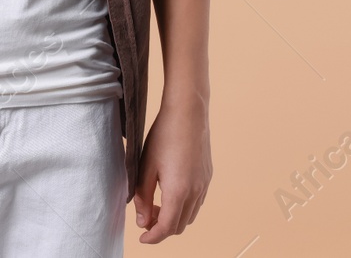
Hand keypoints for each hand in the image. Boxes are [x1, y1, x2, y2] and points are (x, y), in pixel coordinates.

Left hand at [132, 93, 211, 243]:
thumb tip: (142, 221)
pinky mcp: (208, 177)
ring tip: (156, 204)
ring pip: (189, 216)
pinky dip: (183, 207)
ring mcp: (204, 185)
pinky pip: (197, 202)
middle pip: (178, 226)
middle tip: (145, 217)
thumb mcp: (146, 166)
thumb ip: (143, 196)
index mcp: (178, 192)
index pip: (166, 228)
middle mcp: (195, 192)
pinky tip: (170, 193)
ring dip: (173, 218)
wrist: (188, 112)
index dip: (152, 237)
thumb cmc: (164, 135)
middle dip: (161, 228)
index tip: (142, 238)